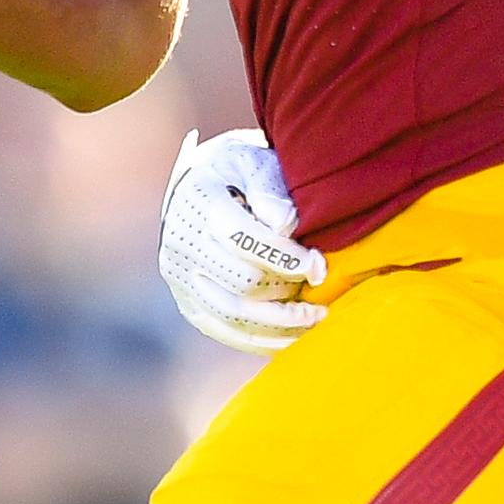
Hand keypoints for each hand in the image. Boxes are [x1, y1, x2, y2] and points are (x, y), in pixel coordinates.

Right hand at [159, 128, 326, 354]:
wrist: (202, 186)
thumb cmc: (241, 172)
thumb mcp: (255, 162)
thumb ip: (270, 189)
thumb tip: (284, 225)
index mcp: (199, 199)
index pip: (242, 238)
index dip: (285, 257)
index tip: (318, 265)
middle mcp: (181, 241)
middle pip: (241, 281)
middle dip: (288, 289)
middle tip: (321, 288)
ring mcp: (181, 276)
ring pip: (234, 315)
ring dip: (281, 323)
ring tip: (317, 318)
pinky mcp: (189, 302)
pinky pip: (225, 332)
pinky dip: (261, 340)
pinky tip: (293, 336)